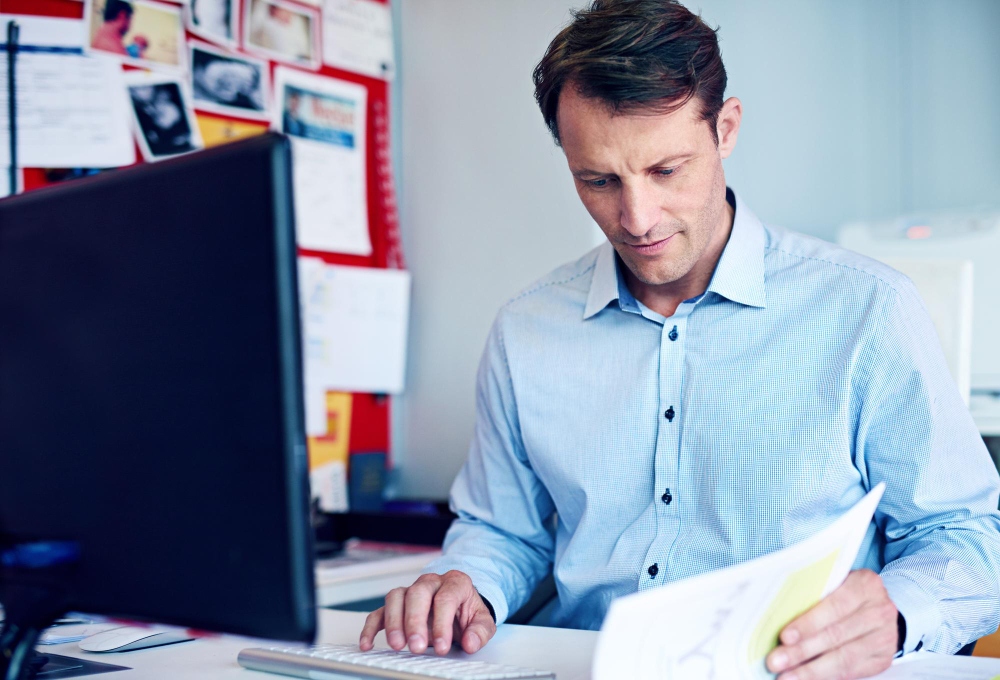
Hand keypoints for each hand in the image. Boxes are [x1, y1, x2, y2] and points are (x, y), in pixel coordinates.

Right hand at [359, 570, 496, 655]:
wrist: (459, 603)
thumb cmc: (468, 611)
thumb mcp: (482, 620)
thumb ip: (480, 632)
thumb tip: (471, 643)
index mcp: (455, 582)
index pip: (446, 598)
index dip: (442, 623)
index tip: (442, 647)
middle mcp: (430, 582)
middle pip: (417, 594)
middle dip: (415, 621)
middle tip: (416, 646)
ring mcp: (411, 591)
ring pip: (396, 597)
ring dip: (393, 622)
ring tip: (397, 646)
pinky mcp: (396, 604)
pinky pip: (379, 611)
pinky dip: (371, 627)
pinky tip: (368, 643)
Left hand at [765, 569, 899, 679]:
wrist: (879, 607)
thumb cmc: (845, 593)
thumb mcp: (833, 584)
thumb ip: (814, 596)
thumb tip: (777, 619)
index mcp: (866, 585)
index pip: (834, 606)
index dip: (808, 624)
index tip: (784, 637)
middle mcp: (880, 611)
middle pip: (836, 635)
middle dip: (802, 651)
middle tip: (776, 661)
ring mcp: (886, 637)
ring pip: (844, 658)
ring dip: (811, 670)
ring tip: (787, 677)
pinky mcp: (884, 658)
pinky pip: (853, 671)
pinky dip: (826, 676)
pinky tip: (807, 678)